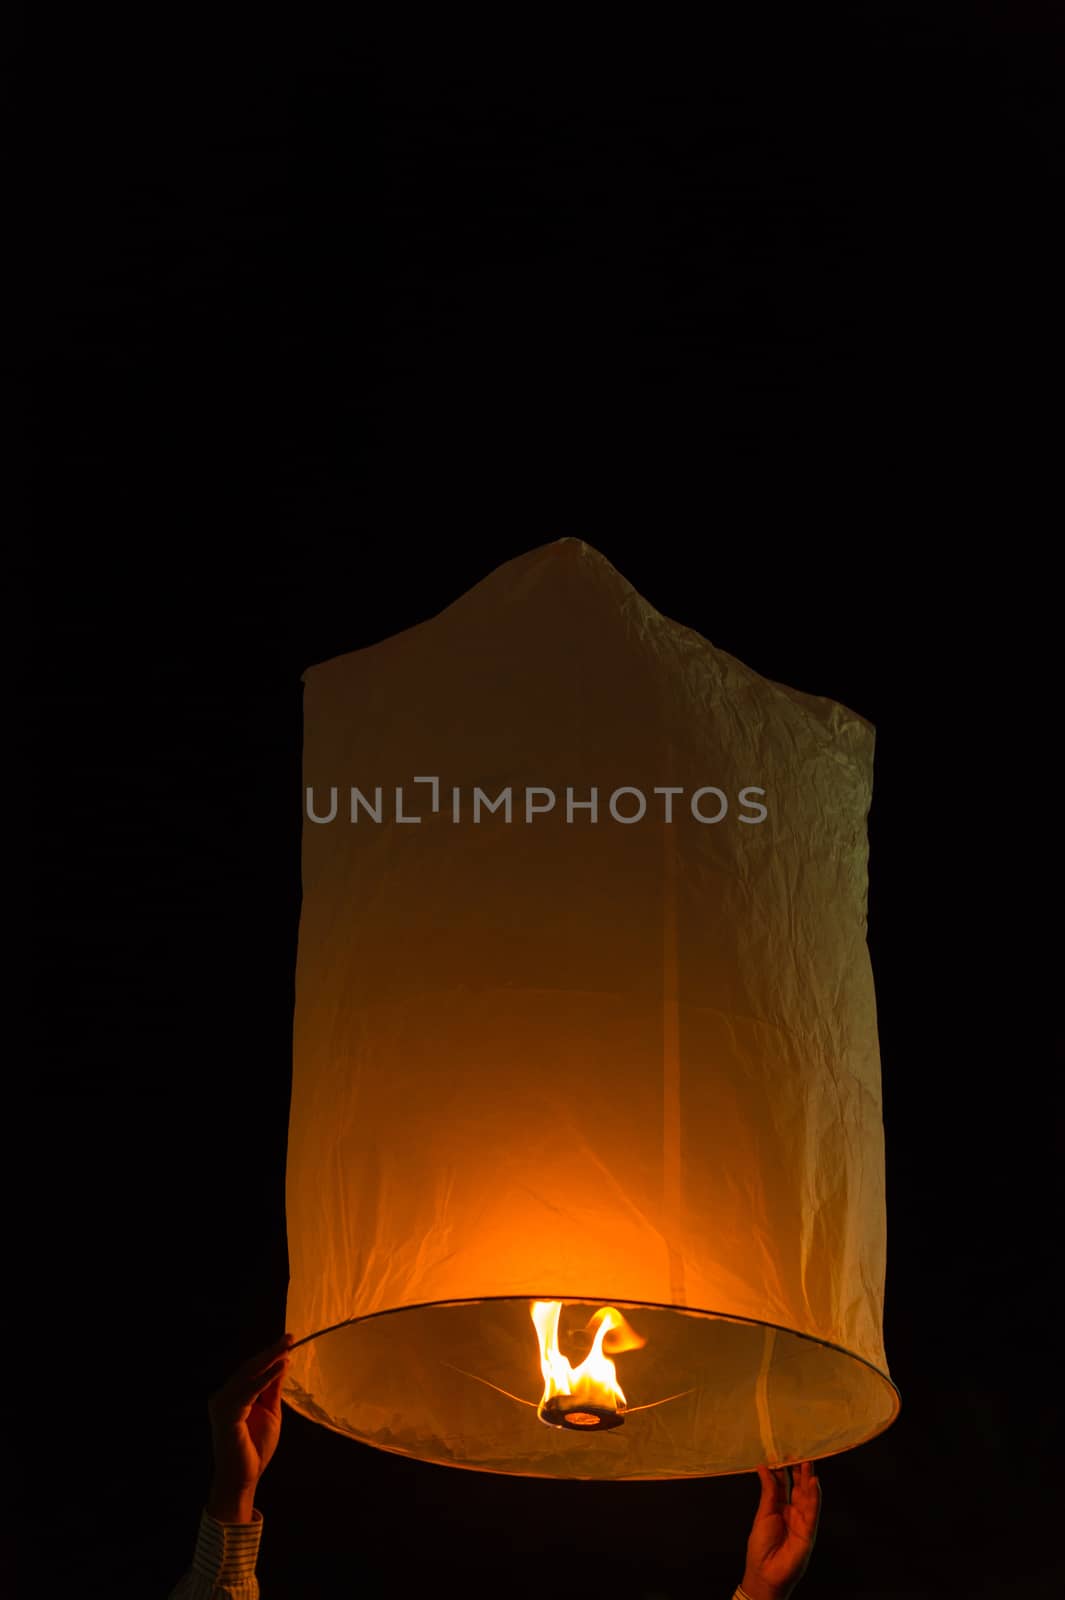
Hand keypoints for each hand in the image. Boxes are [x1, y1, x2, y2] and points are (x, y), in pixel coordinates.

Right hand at [206, 1332, 293, 1512]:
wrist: (243, 1478)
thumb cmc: (255, 1448)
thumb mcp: (270, 1412)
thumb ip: (272, 1389)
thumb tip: (282, 1363)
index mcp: (232, 1396)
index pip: (251, 1370)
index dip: (269, 1355)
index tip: (287, 1341)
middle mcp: (223, 1397)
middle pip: (249, 1368)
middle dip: (270, 1352)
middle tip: (289, 1338)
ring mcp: (222, 1405)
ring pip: (248, 1376)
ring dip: (269, 1361)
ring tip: (287, 1349)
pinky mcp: (227, 1414)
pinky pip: (249, 1391)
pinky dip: (265, 1378)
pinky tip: (280, 1367)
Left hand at [742, 1461, 820, 1599]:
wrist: (764, 1574)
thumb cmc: (760, 1546)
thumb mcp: (763, 1514)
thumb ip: (768, 1492)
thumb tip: (763, 1467)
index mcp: (779, 1507)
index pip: (783, 1482)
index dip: (784, 1467)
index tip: (783, 1449)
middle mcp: (792, 1511)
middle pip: (797, 1486)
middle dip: (799, 1469)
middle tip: (799, 1449)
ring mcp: (802, 1521)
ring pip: (807, 1495)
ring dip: (808, 1478)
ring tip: (808, 1460)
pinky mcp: (809, 1531)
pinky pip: (813, 1511)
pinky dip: (814, 1496)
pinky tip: (814, 1481)